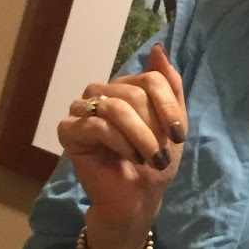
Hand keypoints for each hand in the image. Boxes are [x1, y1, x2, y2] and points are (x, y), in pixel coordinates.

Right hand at [56, 43, 186, 248]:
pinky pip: (97, 125)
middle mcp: (101, 93)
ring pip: (116, 107)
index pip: (150, 79)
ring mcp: (82, 110)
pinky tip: (130, 158)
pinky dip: (120, 143)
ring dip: (140, 137)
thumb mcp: (172, 125)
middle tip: (161, 155)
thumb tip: (158, 49)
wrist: (138, 198)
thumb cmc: (154, 163)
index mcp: (124, 88)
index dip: (167, 106)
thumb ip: (169, 88)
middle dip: (153, 127)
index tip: (178, 136)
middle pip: (133, 92)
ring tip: (150, 159)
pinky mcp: (69, 131)